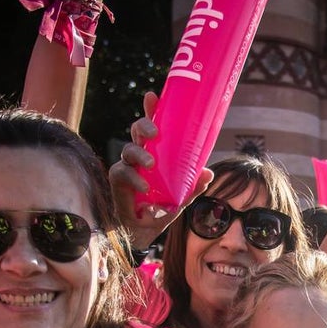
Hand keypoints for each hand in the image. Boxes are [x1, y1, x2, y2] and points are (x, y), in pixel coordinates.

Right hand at [109, 91, 212, 246]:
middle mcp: (140, 155)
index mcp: (156, 152)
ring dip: (140, 153)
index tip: (153, 96)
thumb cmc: (161, 208)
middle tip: (155, 132)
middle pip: (137, 130)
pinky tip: (143, 187)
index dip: (151, 110)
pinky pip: (123, 172)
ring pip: (129, 149)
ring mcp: (127, 166)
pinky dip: (134, 178)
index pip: (153, 127)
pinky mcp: (118, 179)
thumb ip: (194, 185)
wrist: (145, 231)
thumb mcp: (183, 197)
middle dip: (144, 125)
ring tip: (150, 163)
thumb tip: (208, 172)